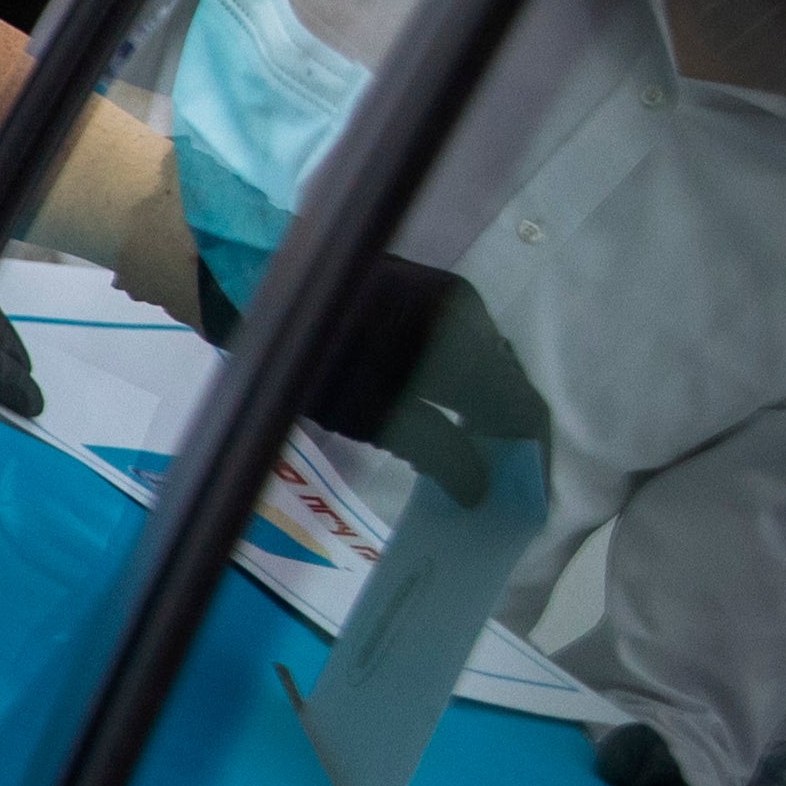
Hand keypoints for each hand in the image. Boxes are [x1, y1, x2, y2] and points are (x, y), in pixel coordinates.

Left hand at [297, 256, 549, 507]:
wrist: (258, 291)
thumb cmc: (314, 361)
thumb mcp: (376, 418)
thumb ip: (439, 453)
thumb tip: (480, 489)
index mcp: (468, 341)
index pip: (523, 406)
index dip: (528, 455)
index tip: (522, 495)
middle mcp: (469, 311)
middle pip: (507, 384)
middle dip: (504, 436)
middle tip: (491, 482)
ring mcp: (446, 294)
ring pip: (485, 363)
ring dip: (482, 411)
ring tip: (467, 458)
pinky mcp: (422, 291)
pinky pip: (460, 345)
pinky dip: (460, 385)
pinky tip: (443, 415)